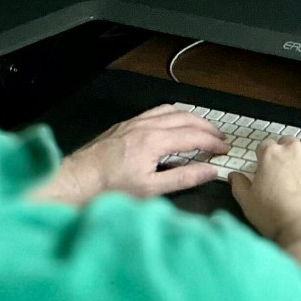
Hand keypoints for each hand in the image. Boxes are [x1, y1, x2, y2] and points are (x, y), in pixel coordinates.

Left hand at [31, 105, 227, 204]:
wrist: (75, 181)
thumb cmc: (109, 189)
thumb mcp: (151, 190)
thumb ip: (184, 178)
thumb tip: (210, 171)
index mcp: (154, 141)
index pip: (193, 136)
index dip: (213, 142)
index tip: (225, 149)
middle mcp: (144, 126)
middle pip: (185, 119)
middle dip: (206, 127)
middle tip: (220, 138)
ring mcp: (132, 123)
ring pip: (170, 111)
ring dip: (190, 117)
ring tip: (202, 128)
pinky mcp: (123, 125)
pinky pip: (154, 112)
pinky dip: (171, 115)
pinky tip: (172, 124)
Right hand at [228, 132, 300, 242]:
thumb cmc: (277, 218)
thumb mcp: (248, 204)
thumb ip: (240, 186)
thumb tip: (234, 177)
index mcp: (271, 155)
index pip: (265, 146)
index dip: (264, 157)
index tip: (266, 167)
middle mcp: (295, 150)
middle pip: (288, 141)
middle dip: (286, 151)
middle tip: (285, 168)